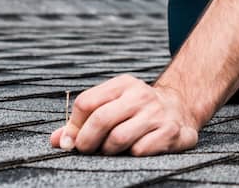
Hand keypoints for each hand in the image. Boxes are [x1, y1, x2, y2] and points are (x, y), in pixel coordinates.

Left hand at [51, 75, 200, 155]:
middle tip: (87, 150)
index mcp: (123, 84)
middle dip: (87, 142)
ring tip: (111, 150)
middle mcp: (141, 95)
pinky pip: (140, 150)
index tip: (72, 141)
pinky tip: (135, 149)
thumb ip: (83, 122)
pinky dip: (131, 154)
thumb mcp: (113, 105)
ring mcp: (157, 113)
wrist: (182, 109)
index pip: (86, 103)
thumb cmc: (138, 111)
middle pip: (100, 120)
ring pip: (118, 139)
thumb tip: (57, 140)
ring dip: (109, 151)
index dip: (74, 126)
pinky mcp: (171, 131)